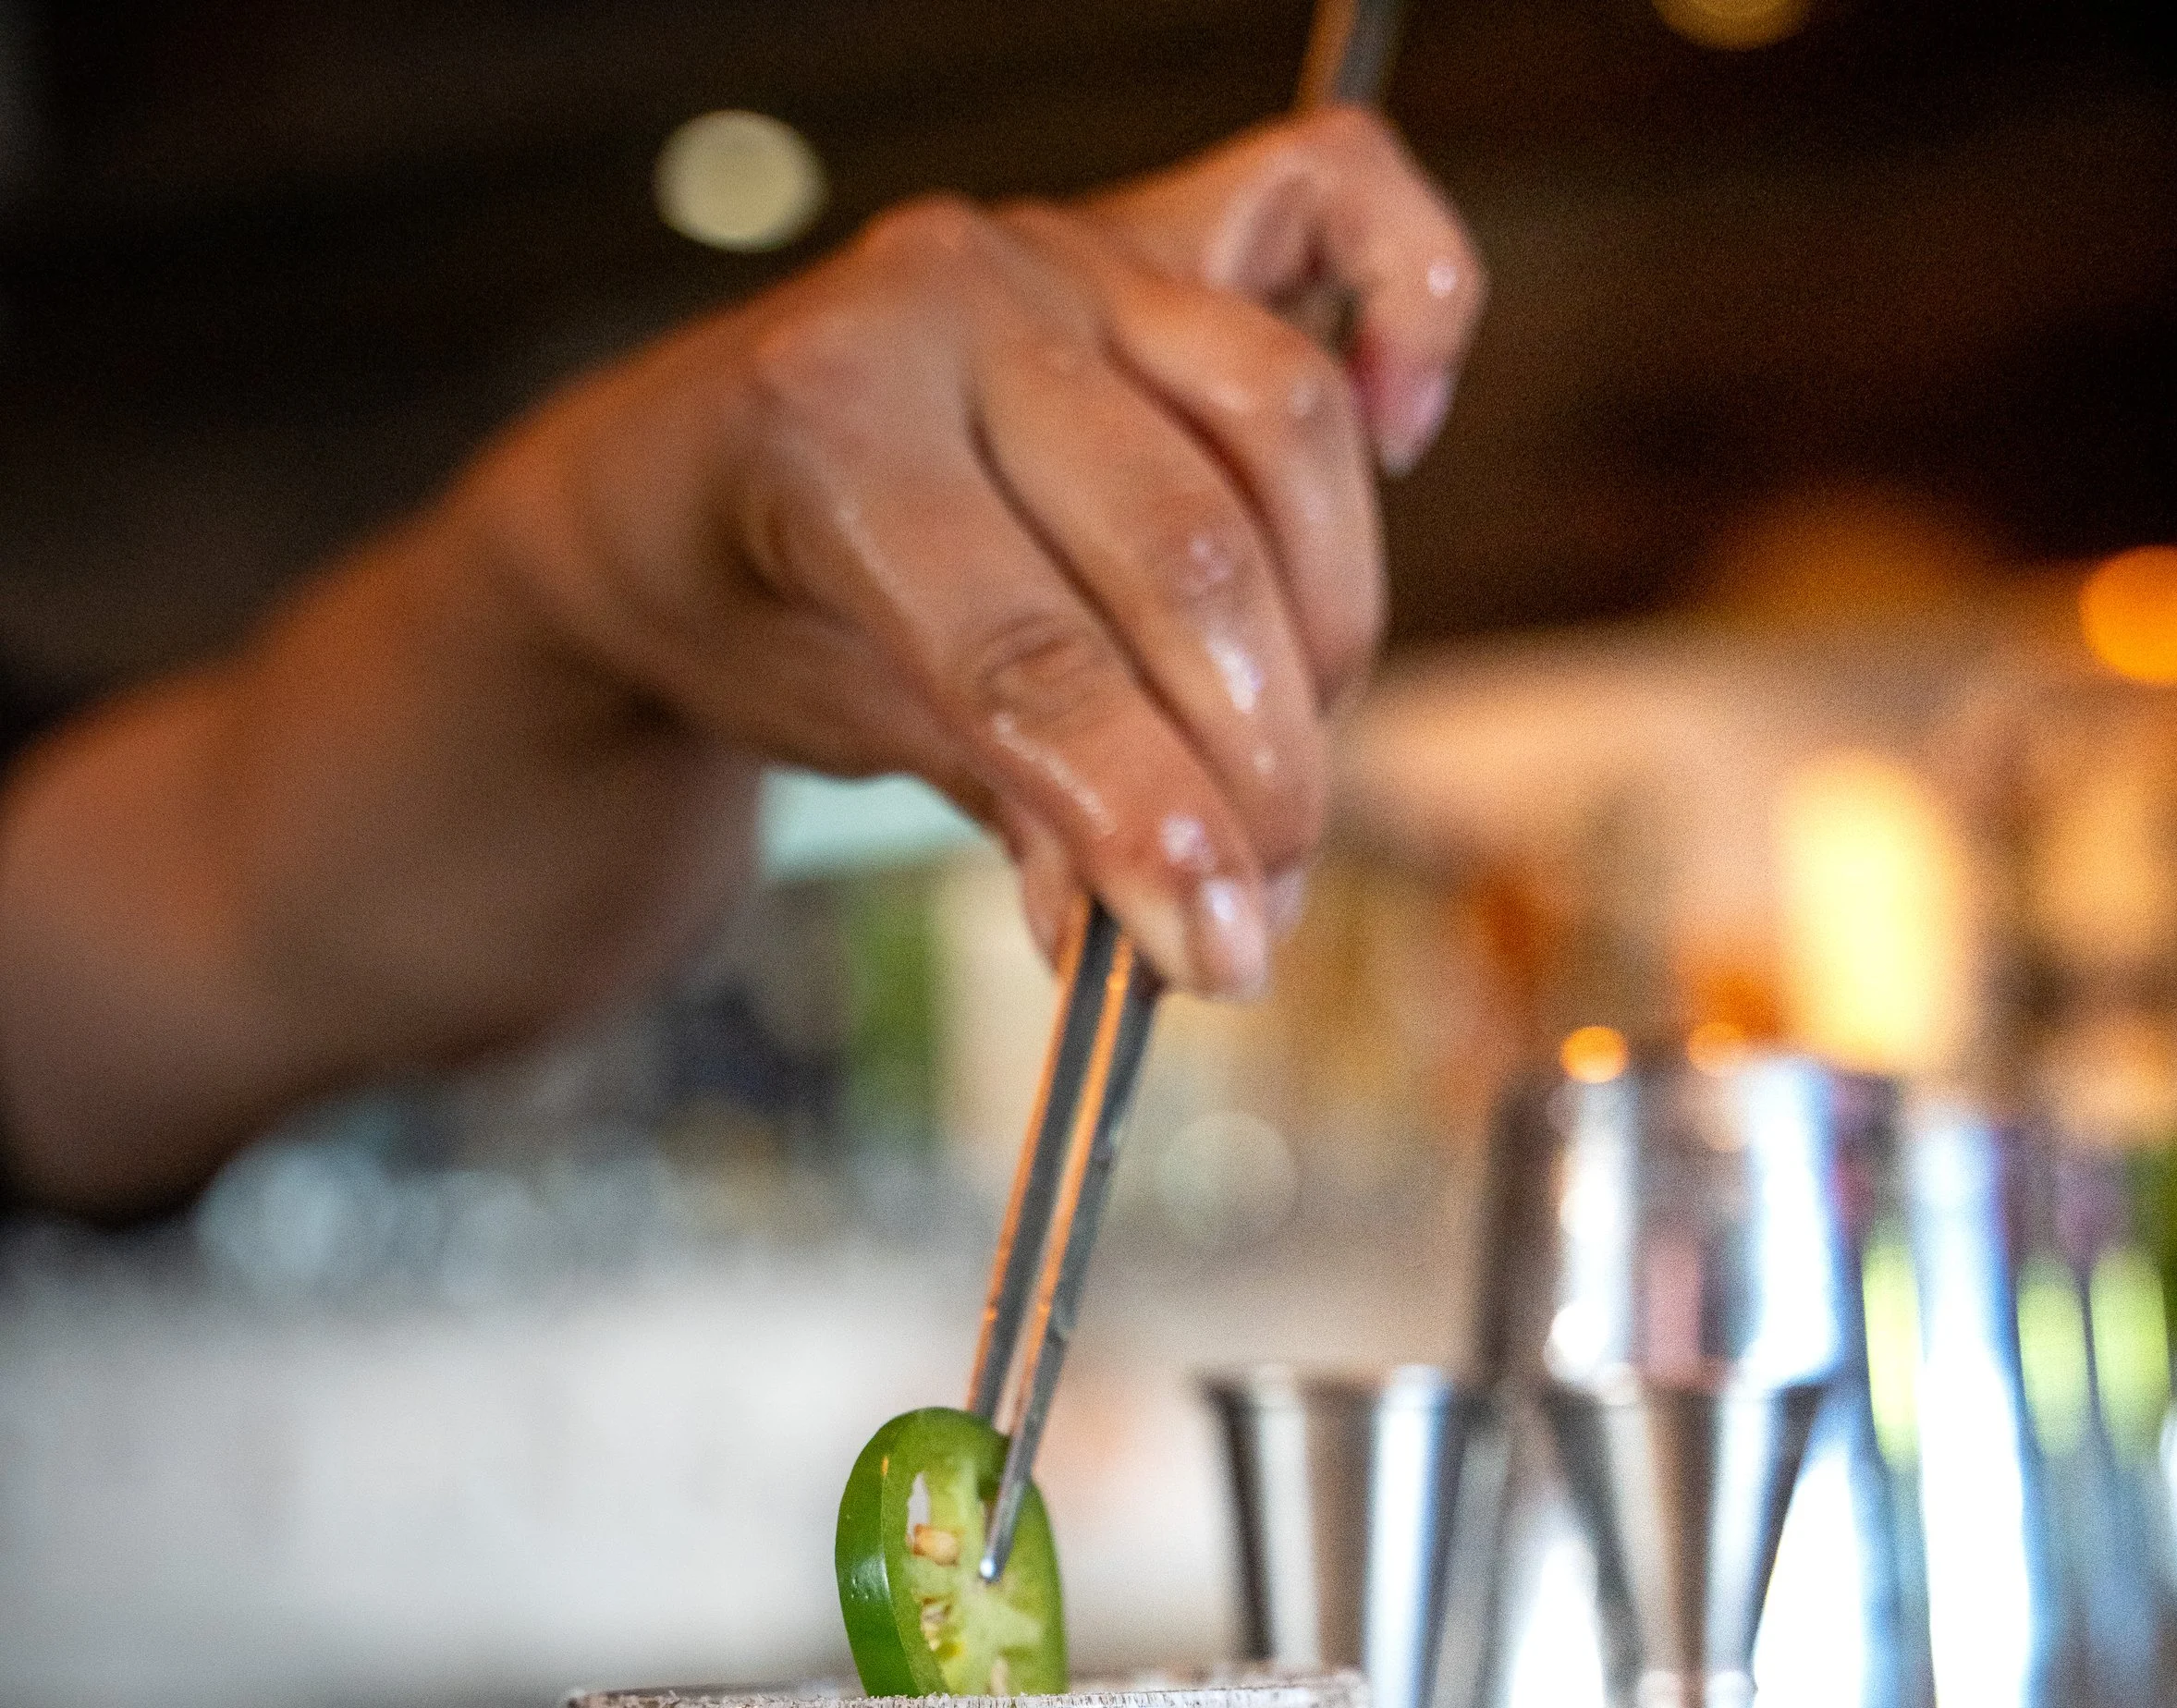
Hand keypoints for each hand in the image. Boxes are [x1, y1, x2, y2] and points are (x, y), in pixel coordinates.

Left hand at [461, 106, 1483, 994]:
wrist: (673, 481)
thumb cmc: (761, 615)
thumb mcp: (850, 734)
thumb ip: (1023, 814)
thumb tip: (1179, 928)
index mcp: (826, 429)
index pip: (1031, 657)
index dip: (1146, 823)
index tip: (1219, 952)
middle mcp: (954, 301)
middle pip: (1187, 551)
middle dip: (1255, 764)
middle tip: (1266, 894)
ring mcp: (1067, 248)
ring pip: (1284, 429)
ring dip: (1327, 630)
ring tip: (1286, 760)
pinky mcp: (1156, 222)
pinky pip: (1343, 198)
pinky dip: (1415, 307)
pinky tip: (1399, 435)